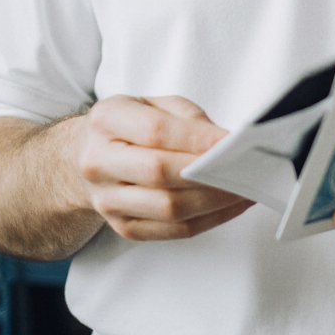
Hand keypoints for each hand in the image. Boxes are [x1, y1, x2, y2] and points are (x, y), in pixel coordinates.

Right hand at [74, 94, 253, 240]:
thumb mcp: (152, 103)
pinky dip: (208, 220)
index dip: (198, 138)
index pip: (156, 131)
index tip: (233, 141)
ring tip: (246, 188)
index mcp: (107, 120)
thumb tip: (226, 141)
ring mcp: (107, 201)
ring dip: (215, 201)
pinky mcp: (123, 227)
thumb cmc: (128, 125)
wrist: (86, 156)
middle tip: (247, 168)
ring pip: (169, 208)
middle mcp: (99, 162)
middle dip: (210, 172)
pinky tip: (229, 206)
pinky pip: (172, 231)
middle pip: (161, 173)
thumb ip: (187, 117)